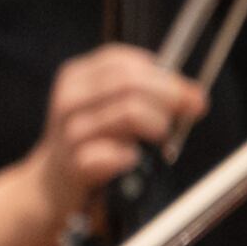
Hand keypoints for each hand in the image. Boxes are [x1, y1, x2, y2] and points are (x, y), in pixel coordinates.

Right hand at [23, 43, 206, 227]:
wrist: (51, 184)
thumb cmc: (91, 141)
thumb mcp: (108, 107)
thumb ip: (147, 94)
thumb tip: (195, 96)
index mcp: (76, 77)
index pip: (124, 61)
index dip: (164, 73)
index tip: (188, 91)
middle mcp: (69, 99)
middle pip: (128, 81)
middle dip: (169, 94)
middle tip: (190, 110)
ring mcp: (69, 131)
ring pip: (129, 112)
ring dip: (157, 125)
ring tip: (160, 138)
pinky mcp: (75, 163)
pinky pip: (120, 153)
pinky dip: (134, 156)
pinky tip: (132, 160)